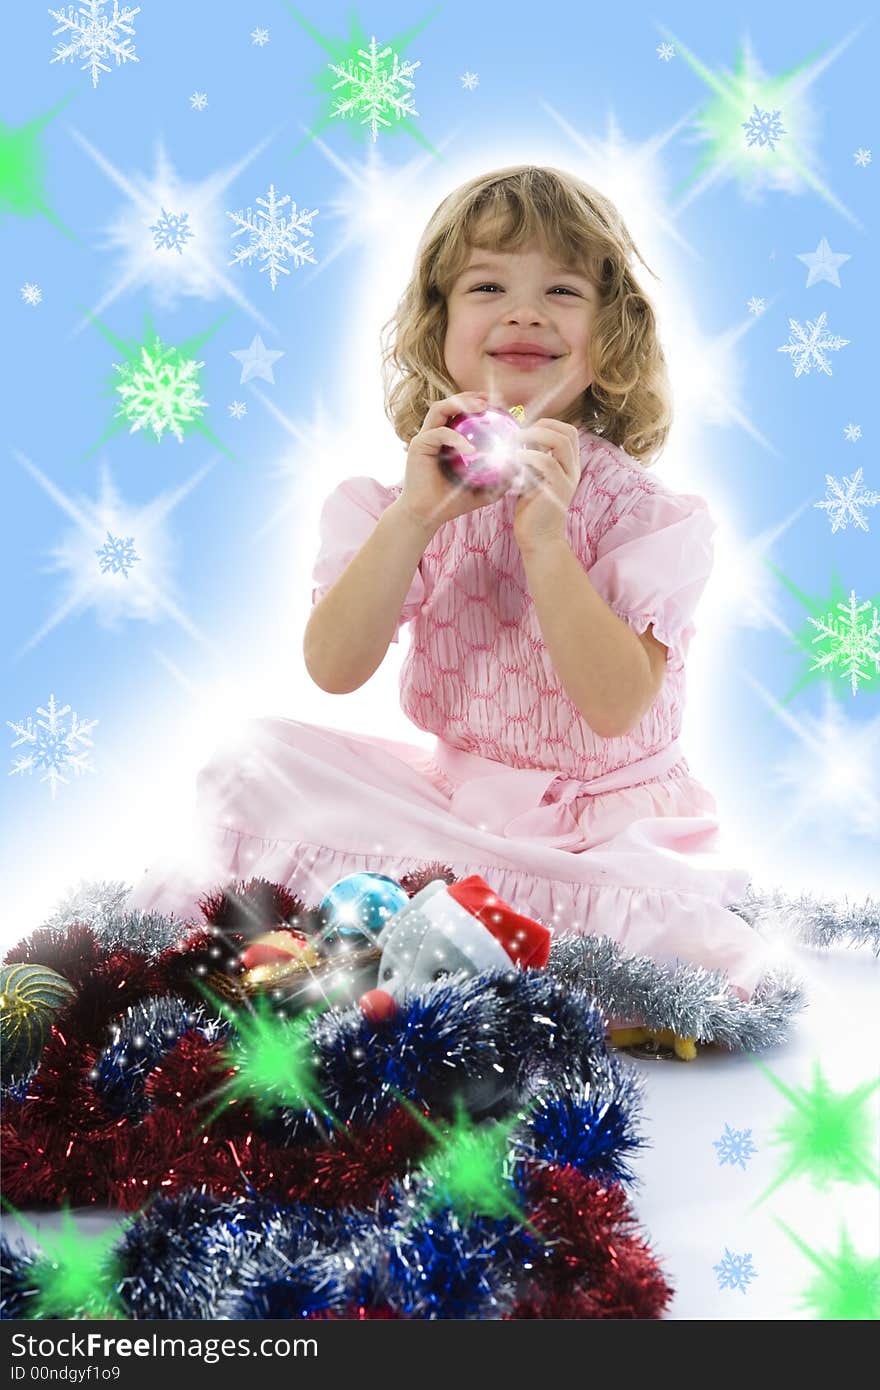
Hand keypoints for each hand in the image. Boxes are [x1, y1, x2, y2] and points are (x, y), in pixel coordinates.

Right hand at [397, 392, 513, 535]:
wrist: (427, 515)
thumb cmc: (452, 502)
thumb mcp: (484, 490)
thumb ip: (500, 480)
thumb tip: (521, 470)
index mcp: (449, 439)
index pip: (463, 414)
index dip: (479, 404)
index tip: (499, 406)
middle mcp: (435, 433)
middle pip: (451, 404)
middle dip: (470, 397)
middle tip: (490, 400)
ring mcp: (425, 437)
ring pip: (439, 409)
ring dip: (460, 403)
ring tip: (481, 407)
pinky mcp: (418, 445)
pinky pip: (438, 433)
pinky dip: (456, 438)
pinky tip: (470, 448)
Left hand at [511, 418, 580, 552]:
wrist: (537, 539)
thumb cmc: (531, 509)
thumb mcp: (531, 477)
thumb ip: (531, 458)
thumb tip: (518, 438)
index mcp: (568, 464)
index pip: (567, 431)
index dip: (547, 424)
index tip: (523, 429)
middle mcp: (572, 469)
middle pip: (568, 432)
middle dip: (541, 425)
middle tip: (518, 434)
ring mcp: (568, 479)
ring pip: (561, 442)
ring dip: (535, 435)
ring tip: (514, 442)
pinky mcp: (558, 490)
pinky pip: (548, 462)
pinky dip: (529, 455)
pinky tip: (515, 459)